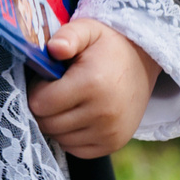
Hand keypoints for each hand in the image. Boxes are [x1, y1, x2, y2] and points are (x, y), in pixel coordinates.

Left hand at [26, 19, 159, 158]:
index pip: (40, 103)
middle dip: (43, 107)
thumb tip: (54, 48)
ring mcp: (109, 133)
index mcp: (91, 84)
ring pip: (59, 138)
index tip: (47, 79)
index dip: (36, 90)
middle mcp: (102, 113)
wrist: (142, 63)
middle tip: (54, 90)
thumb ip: (68, 35)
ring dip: (55, 122)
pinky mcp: (113, 144)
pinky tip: (77, 116)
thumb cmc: (107, 46)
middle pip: (47, 123)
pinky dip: (69, 136)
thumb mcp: (88, 30)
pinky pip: (75, 150)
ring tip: (67, 101)